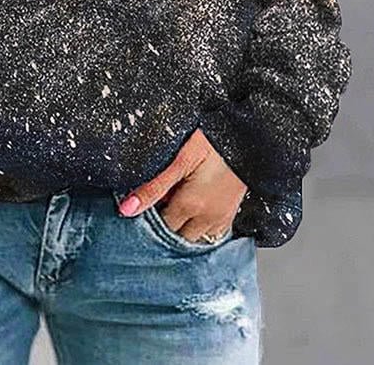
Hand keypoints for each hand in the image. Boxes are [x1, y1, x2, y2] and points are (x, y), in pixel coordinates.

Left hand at [117, 129, 247, 242]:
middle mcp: (207, 218)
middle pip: (177, 238)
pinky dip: (197, 227)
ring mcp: (221, 218)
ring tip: (172, 206)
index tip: (139, 209)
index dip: (148, 220)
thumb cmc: (213, 140)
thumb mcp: (180, 159)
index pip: (160, 229)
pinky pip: (210, 233)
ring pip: (194, 238)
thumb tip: (127, 209)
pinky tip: (191, 210)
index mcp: (191, 205)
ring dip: (181, 227)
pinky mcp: (230, 213)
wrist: (246, 135)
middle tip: (155, 206)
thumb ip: (154, 186)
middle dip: (164, 226)